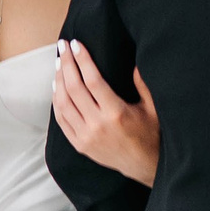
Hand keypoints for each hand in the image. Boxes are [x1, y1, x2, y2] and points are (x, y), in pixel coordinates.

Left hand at [52, 41, 159, 186]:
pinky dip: (56, 102)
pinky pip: (61, 120)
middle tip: (62, 46)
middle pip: (74, 88)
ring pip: (63, 104)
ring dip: (58, 81)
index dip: (83, 60)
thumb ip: (143, 83)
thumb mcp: (153, 108)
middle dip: (66, 64)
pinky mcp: (80, 145)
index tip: (76, 44)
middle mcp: (97, 125)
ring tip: (58, 63)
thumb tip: (135, 59)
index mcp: (116, 113)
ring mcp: (86, 137)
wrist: (144, 166)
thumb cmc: (150, 134)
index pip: (93, 80)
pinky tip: (56, 87)